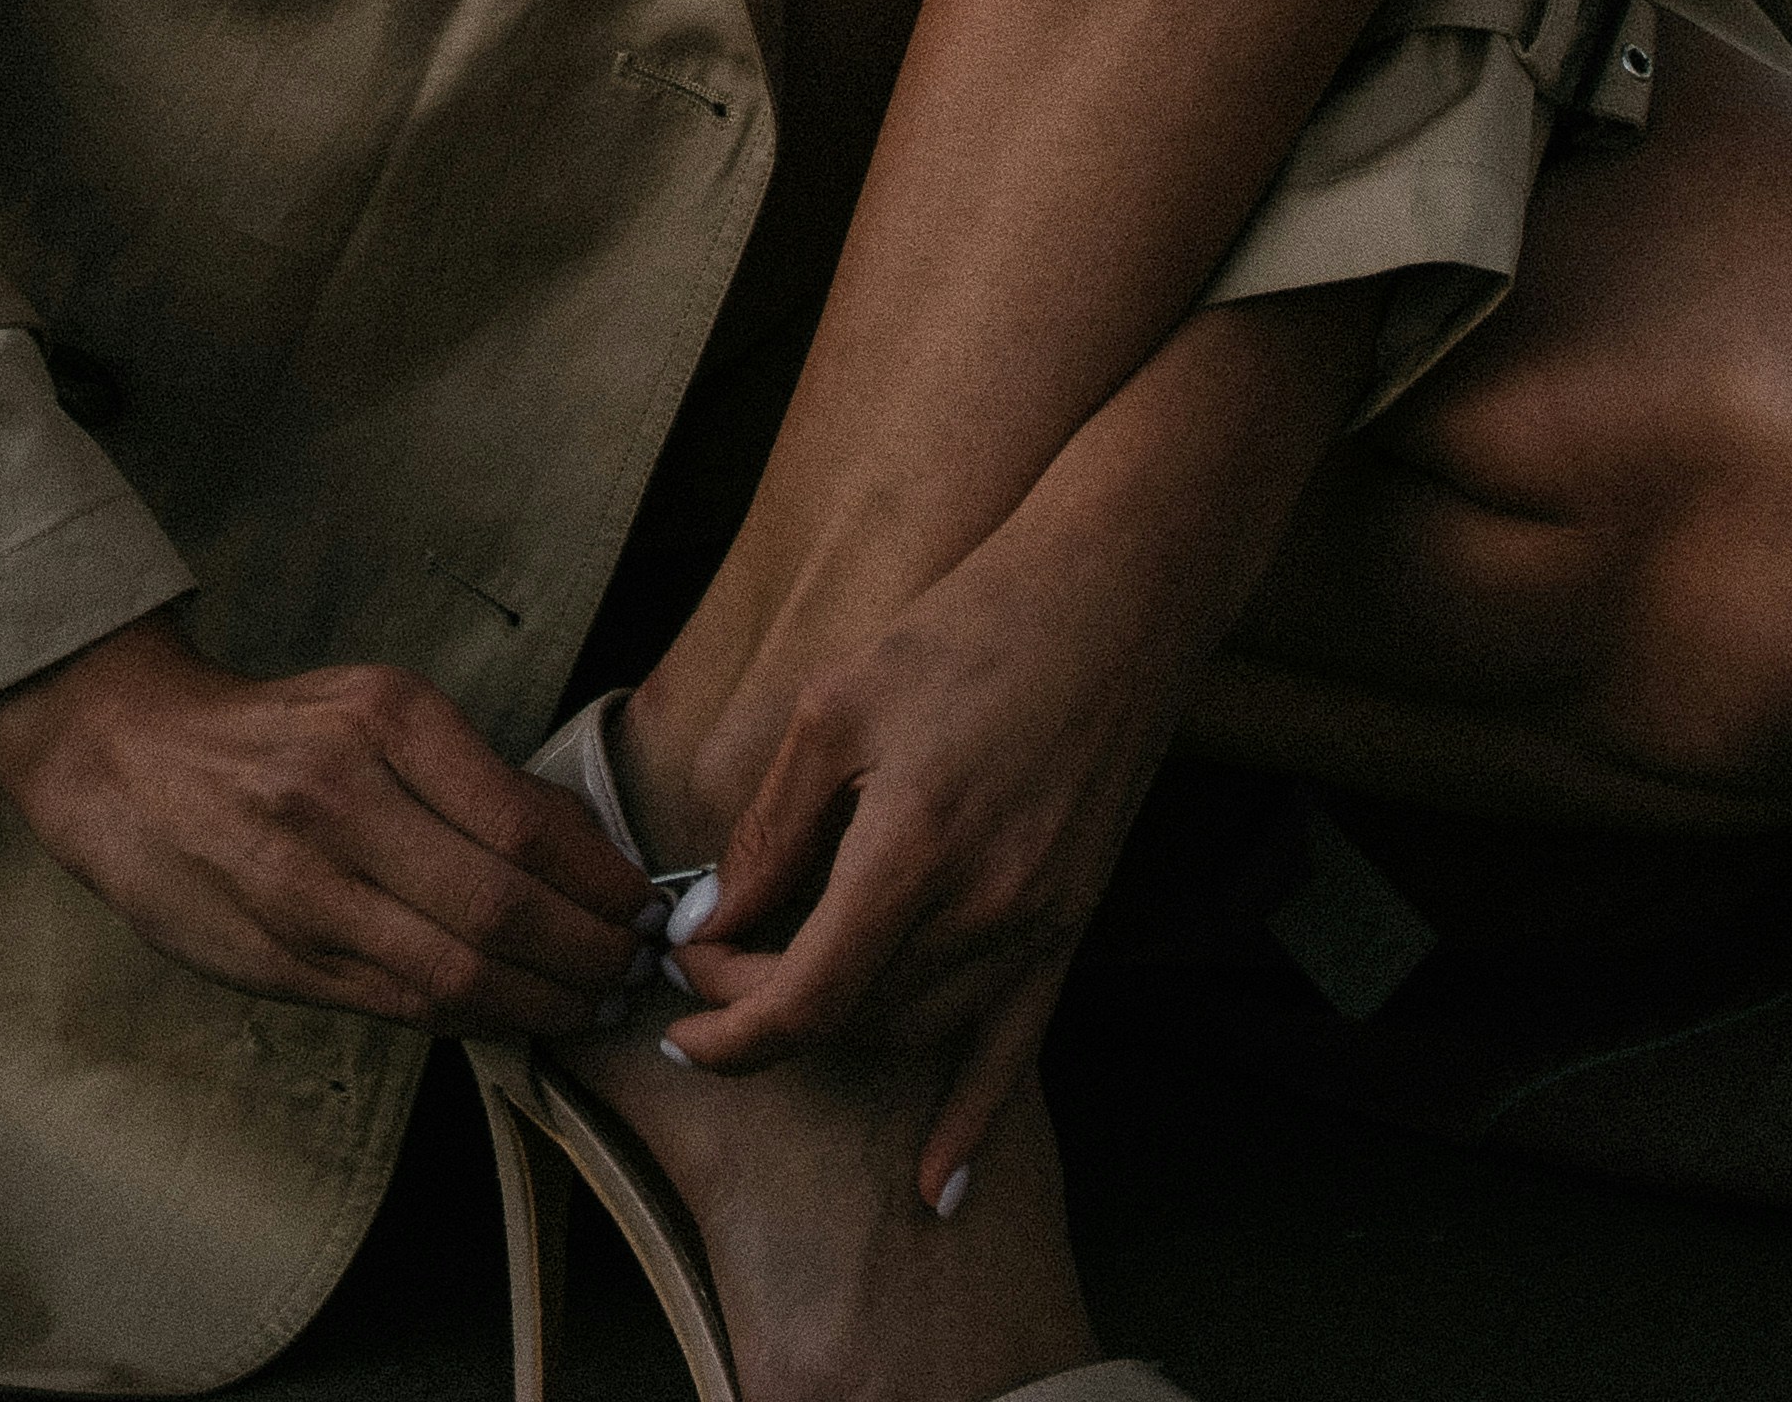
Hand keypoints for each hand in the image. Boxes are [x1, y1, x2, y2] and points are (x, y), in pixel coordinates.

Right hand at [0, 612, 647, 1032]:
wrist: (125, 758)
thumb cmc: (273, 732)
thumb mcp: (374, 709)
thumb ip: (467, 778)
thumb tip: (582, 848)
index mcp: (383, 719)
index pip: (525, 824)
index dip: (601, 883)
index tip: (645, 906)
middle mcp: (344, 797)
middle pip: (501, 907)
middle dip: (588, 953)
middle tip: (633, 968)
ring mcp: (305, 886)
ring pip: (455, 972)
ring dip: (542, 1000)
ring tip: (589, 1003)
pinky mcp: (277, 956)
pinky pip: (400, 1005)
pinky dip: (473, 1019)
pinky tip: (512, 1014)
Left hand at [657, 284, 1380, 1196]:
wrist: (1113, 601)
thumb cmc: (967, 628)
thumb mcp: (838, 706)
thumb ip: (773, 829)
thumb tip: (713, 920)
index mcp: (914, 852)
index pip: (805, 999)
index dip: (729, 1017)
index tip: (678, 995)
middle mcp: (984, 914)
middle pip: (853, 1024)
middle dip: (765, 1011)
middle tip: (711, 959)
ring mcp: (1036, 931)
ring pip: (914, 1037)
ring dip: (837, 1035)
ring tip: (777, 991)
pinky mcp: (1068, 928)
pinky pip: (1013, 1053)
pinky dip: (969, 1126)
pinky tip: (936, 1190)